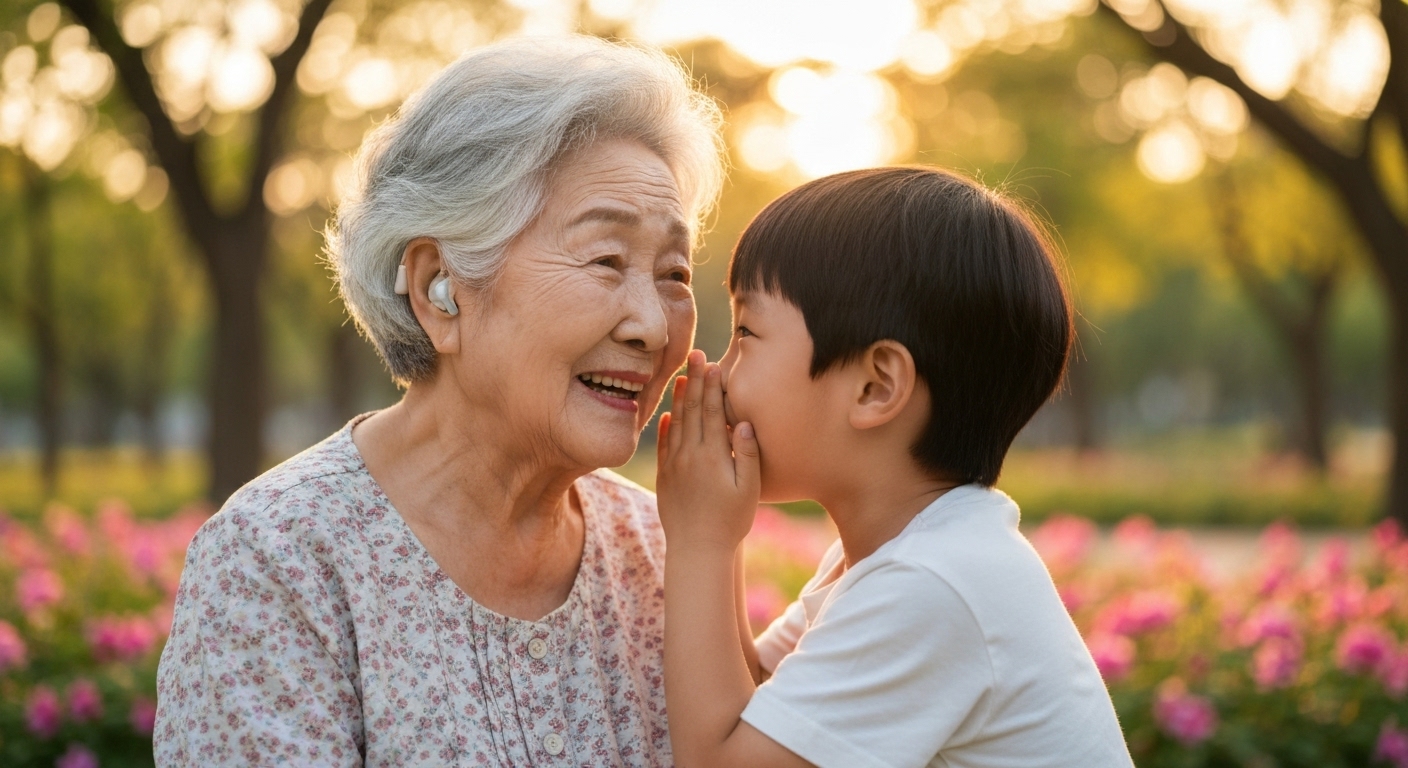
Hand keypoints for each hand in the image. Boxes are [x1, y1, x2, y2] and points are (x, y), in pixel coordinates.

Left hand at [656, 350, 760, 552]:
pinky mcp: (666, 477)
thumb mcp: (748, 490)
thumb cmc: (731, 522)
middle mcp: (690, 456)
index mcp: (713, 455)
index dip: (713, 385)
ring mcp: (674, 465)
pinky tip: (667, 415)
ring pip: (676, 423)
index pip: (712, 412)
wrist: (696, 550)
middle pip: (692, 410)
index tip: (713, 363)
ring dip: (680, 398)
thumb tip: (745, 423)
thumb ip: (747, 455)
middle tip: (695, 355)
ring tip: (681, 376)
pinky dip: (666, 427)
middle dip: (694, 380)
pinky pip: (664, 446)